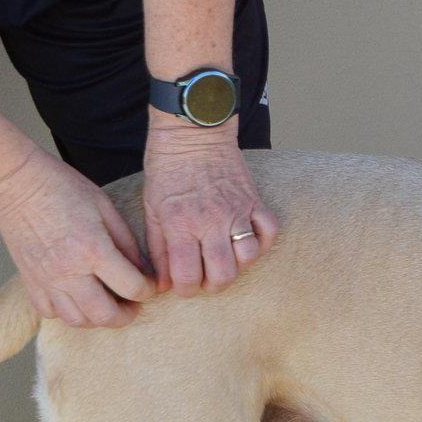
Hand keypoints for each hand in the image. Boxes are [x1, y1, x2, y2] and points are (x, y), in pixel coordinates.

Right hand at [0, 149, 154, 327]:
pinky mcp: (29, 281)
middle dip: (127, 315)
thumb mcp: (106, 208)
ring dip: (97, 317)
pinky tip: (76, 298)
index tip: (150, 285)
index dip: (148, 290)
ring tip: (106, 303)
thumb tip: (144, 271)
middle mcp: (69, 271)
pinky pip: (50, 312)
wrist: (14, 182)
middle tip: (132, 304)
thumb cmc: (61, 187)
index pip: (132, 288)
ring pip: (77, 320)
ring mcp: (46, 279)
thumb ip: (127, 243)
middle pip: (105, 316)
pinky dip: (67, 312)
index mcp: (93, 250)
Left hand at [142, 118, 277, 296]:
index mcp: (180, 224)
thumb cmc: (167, 168)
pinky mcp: (254, 200)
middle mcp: (210, 221)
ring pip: (248, 257)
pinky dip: (262, 243)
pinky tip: (247, 241)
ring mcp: (236, 211)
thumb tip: (161, 282)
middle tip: (205, 279)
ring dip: (237, 266)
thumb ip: (157, 248)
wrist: (192, 131)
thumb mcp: (152, 208)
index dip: (185, 290)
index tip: (183, 286)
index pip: (187, 275)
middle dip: (213, 286)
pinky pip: (269, 232)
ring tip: (225, 260)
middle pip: (222, 274)